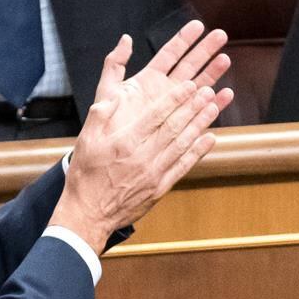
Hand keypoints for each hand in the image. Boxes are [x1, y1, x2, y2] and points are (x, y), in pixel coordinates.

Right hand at [50, 23, 233, 249]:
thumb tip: (113, 95)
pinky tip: (210, 138)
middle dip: (193, 107)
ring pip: (182, 145)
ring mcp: (154, 174)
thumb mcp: (85, 140)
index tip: (189, 85)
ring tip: (213, 108)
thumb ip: (100, 115)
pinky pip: (183, 166)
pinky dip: (198, 152)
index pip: (155, 115)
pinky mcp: (160, 188)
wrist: (89, 214)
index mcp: (125, 142)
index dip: (175, 98)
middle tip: (208, 91)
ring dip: (200, 125)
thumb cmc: (86, 174)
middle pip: (174, 127)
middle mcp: (143, 157)